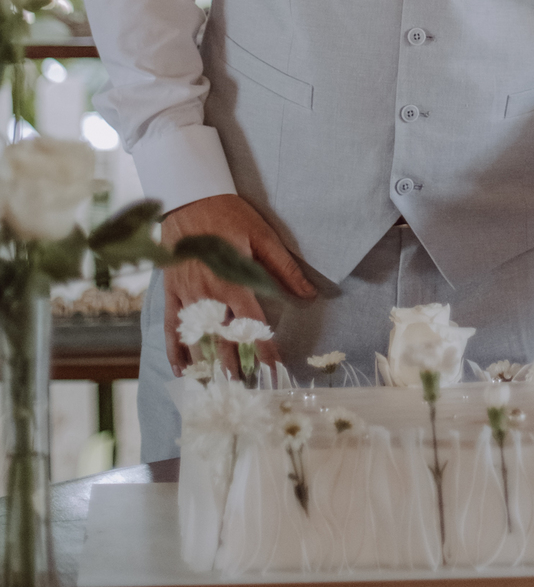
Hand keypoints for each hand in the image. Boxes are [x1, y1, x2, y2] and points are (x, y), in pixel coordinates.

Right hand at [162, 193, 315, 376]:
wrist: (189, 198)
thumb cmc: (229, 216)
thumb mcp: (263, 237)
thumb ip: (284, 269)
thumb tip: (308, 295)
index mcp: (233, 283)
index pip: (254, 326)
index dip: (266, 350)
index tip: (275, 370)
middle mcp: (209, 296)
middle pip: (225, 340)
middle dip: (237, 365)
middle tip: (248, 387)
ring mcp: (187, 296)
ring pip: (199, 339)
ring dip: (210, 364)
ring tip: (222, 386)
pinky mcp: (172, 292)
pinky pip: (172, 327)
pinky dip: (176, 350)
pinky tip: (183, 370)